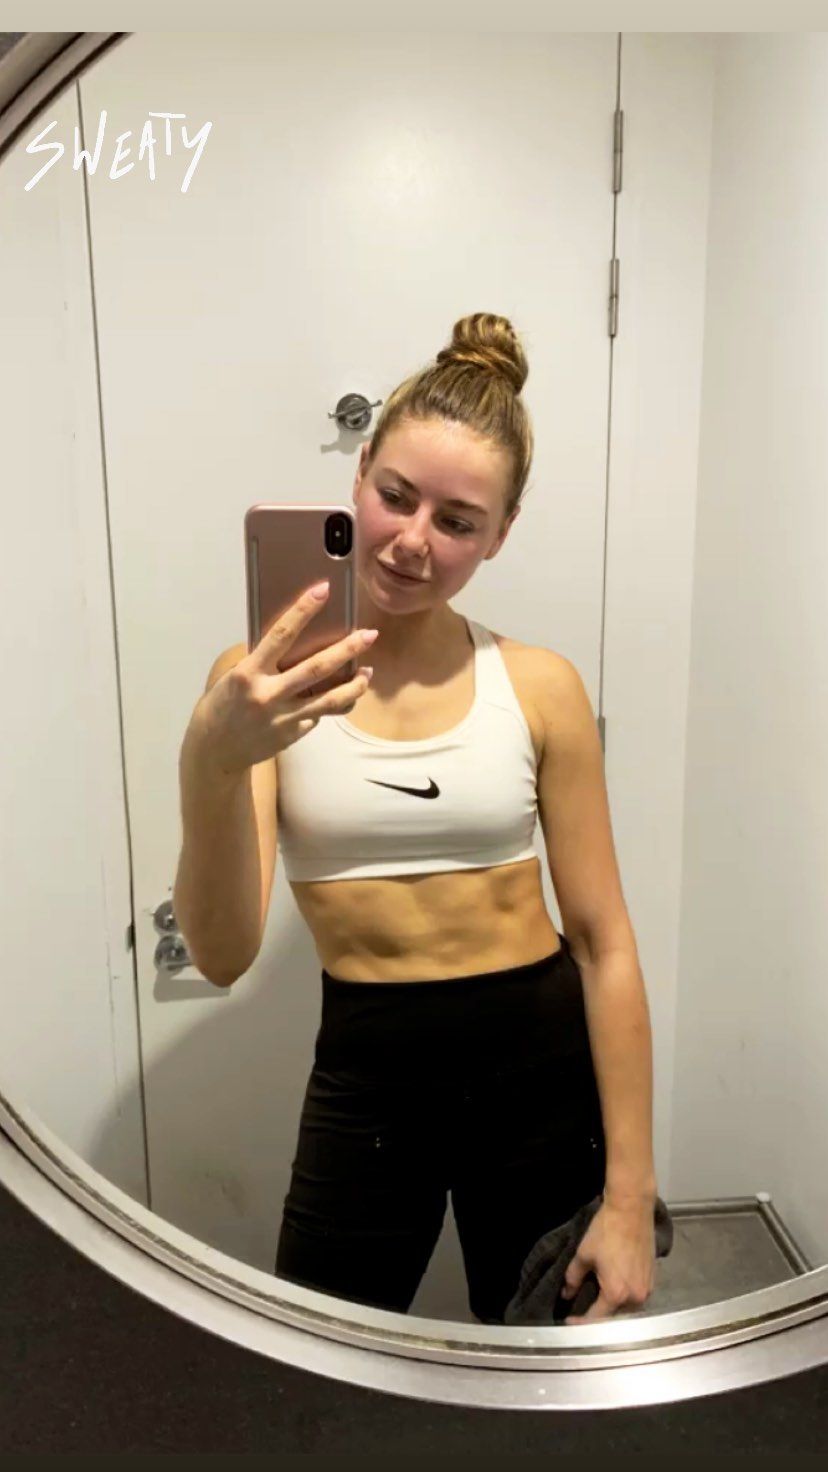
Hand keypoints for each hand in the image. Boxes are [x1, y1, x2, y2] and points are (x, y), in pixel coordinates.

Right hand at [187, 583, 377, 774]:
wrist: (214, 749)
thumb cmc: (223, 704)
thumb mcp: (237, 676)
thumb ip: (266, 664)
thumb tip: (301, 647)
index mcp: (249, 673)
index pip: (280, 635)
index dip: (303, 610)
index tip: (323, 589)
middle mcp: (268, 695)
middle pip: (317, 668)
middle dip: (348, 649)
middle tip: (370, 635)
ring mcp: (283, 718)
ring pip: (331, 700)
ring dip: (355, 685)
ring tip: (368, 672)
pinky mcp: (292, 735)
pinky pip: (317, 716)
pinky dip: (327, 706)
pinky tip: (333, 699)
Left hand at [559, 1196, 655, 1324]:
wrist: (632, 1209)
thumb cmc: (606, 1231)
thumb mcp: (584, 1255)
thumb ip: (573, 1278)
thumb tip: (566, 1294)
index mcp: (616, 1294)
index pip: (597, 1320)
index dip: (580, 1323)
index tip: (569, 1321)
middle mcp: (635, 1298)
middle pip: (615, 1319)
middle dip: (599, 1319)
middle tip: (583, 1312)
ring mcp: (647, 1289)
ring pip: (628, 1310)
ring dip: (614, 1310)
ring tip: (598, 1303)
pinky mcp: (654, 1279)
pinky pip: (638, 1298)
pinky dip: (626, 1299)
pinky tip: (615, 1291)